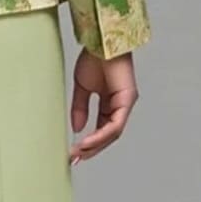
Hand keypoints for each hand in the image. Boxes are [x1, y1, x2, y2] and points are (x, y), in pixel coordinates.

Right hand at [69, 48, 138, 164]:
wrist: (100, 43)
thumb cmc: (93, 59)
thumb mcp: (81, 88)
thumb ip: (80, 109)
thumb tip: (77, 129)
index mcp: (110, 103)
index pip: (102, 129)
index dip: (89, 142)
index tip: (73, 152)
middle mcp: (120, 106)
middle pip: (108, 135)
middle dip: (91, 149)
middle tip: (74, 159)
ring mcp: (126, 104)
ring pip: (113, 133)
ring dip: (95, 145)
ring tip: (79, 152)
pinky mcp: (127, 100)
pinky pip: (115, 125)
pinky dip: (101, 135)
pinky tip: (87, 141)